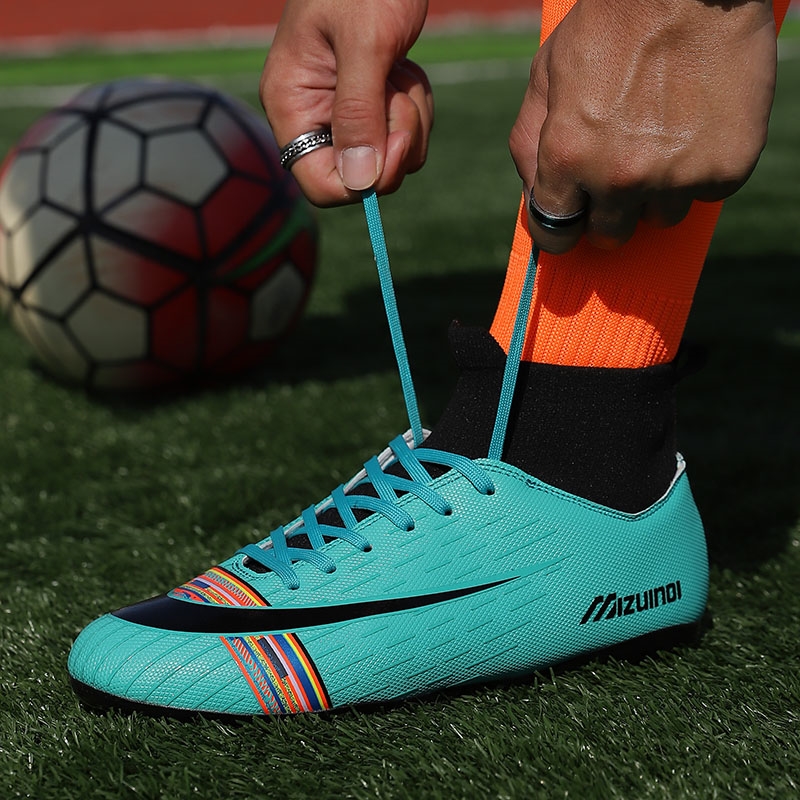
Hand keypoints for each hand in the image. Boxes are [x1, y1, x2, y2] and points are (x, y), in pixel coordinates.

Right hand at [261, 0, 432, 205]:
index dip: (361, 182)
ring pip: (387, 158)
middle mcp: (313, 116)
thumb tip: (359, 183)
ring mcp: (342, 111)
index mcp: (292, 104)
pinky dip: (414, 106)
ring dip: (409, 121)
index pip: (319, 184)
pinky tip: (403, 68)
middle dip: (392, 143)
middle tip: (398, 91)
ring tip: (400, 70)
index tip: (393, 146)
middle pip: (360, 176)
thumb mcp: (366, 42)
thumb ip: (358, 112)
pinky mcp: (369, 104)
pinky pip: (402, 135)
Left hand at [510, 0, 777, 253]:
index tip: (572, 218)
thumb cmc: (610, 24)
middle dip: (610, 211)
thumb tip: (535, 198)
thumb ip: (530, 144)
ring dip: (658, 191)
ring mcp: (676, 176)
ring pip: (662, 217)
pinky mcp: (727, 168)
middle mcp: (619, 176)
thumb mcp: (546, 74)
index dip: (563, 227)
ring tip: (662, 137)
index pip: (556, 233)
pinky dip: (702, 169)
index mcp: (568, 157)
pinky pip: (708, 194)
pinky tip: (696, 127)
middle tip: (619, 173)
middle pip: (611, 235)